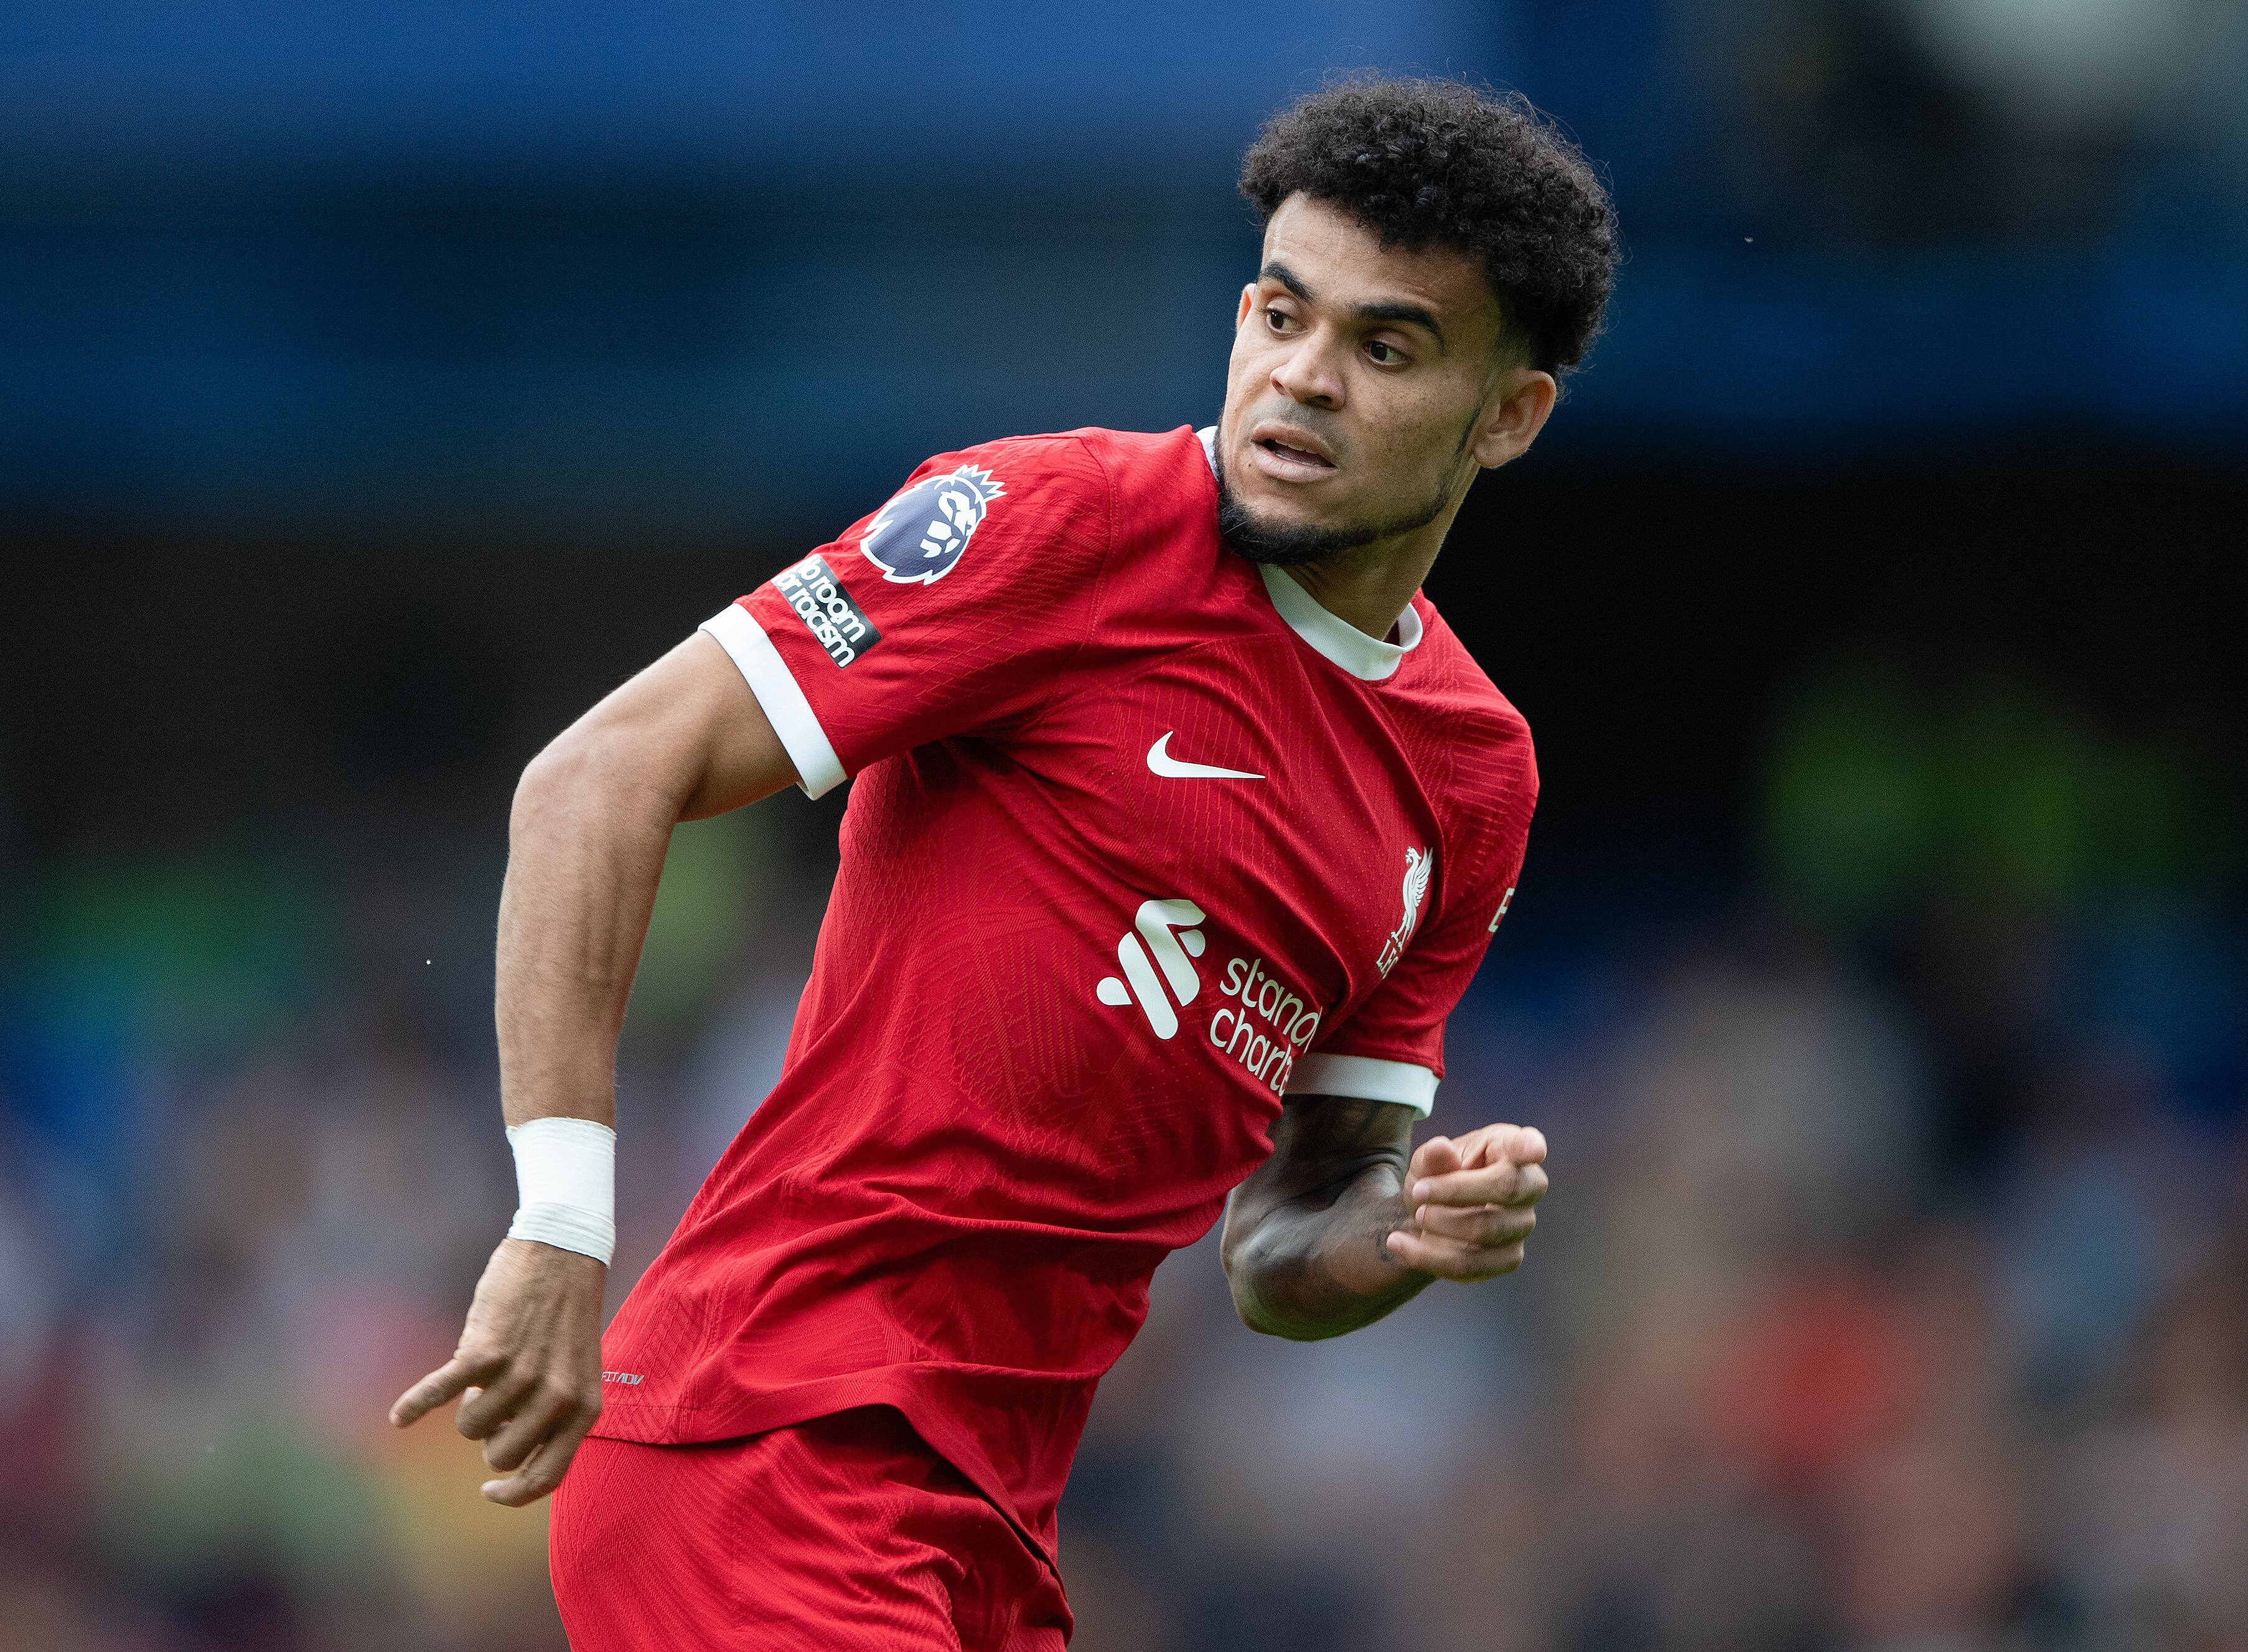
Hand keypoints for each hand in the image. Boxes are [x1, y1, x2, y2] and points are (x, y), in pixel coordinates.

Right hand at [389, 1237, 606, 1505]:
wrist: (561, 1251)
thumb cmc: (565, 1318)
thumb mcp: (576, 1373)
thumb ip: (554, 1417)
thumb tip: (504, 1460)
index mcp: (584, 1409)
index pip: (547, 1478)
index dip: (514, 1494)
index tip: (490, 1489)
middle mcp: (557, 1398)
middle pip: (498, 1455)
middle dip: (489, 1434)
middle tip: (497, 1396)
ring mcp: (521, 1375)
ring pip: (470, 1427)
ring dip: (468, 1404)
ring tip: (487, 1371)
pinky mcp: (485, 1352)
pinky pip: (439, 1393)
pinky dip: (415, 1404)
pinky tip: (400, 1416)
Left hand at [1384, 1123, 1546, 1280]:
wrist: (1428, 1215)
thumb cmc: (1436, 1176)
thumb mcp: (1426, 1163)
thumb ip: (1433, 1158)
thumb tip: (1439, 1148)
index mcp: (1509, 1148)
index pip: (1527, 1144)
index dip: (1530, 1146)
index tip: (1533, 1148)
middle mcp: (1528, 1186)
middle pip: (1507, 1188)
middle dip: (1456, 1191)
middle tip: (1419, 1191)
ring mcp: (1521, 1224)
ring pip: (1487, 1231)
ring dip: (1443, 1225)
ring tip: (1416, 1215)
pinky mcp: (1507, 1258)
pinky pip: (1472, 1266)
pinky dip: (1429, 1257)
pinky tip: (1399, 1244)